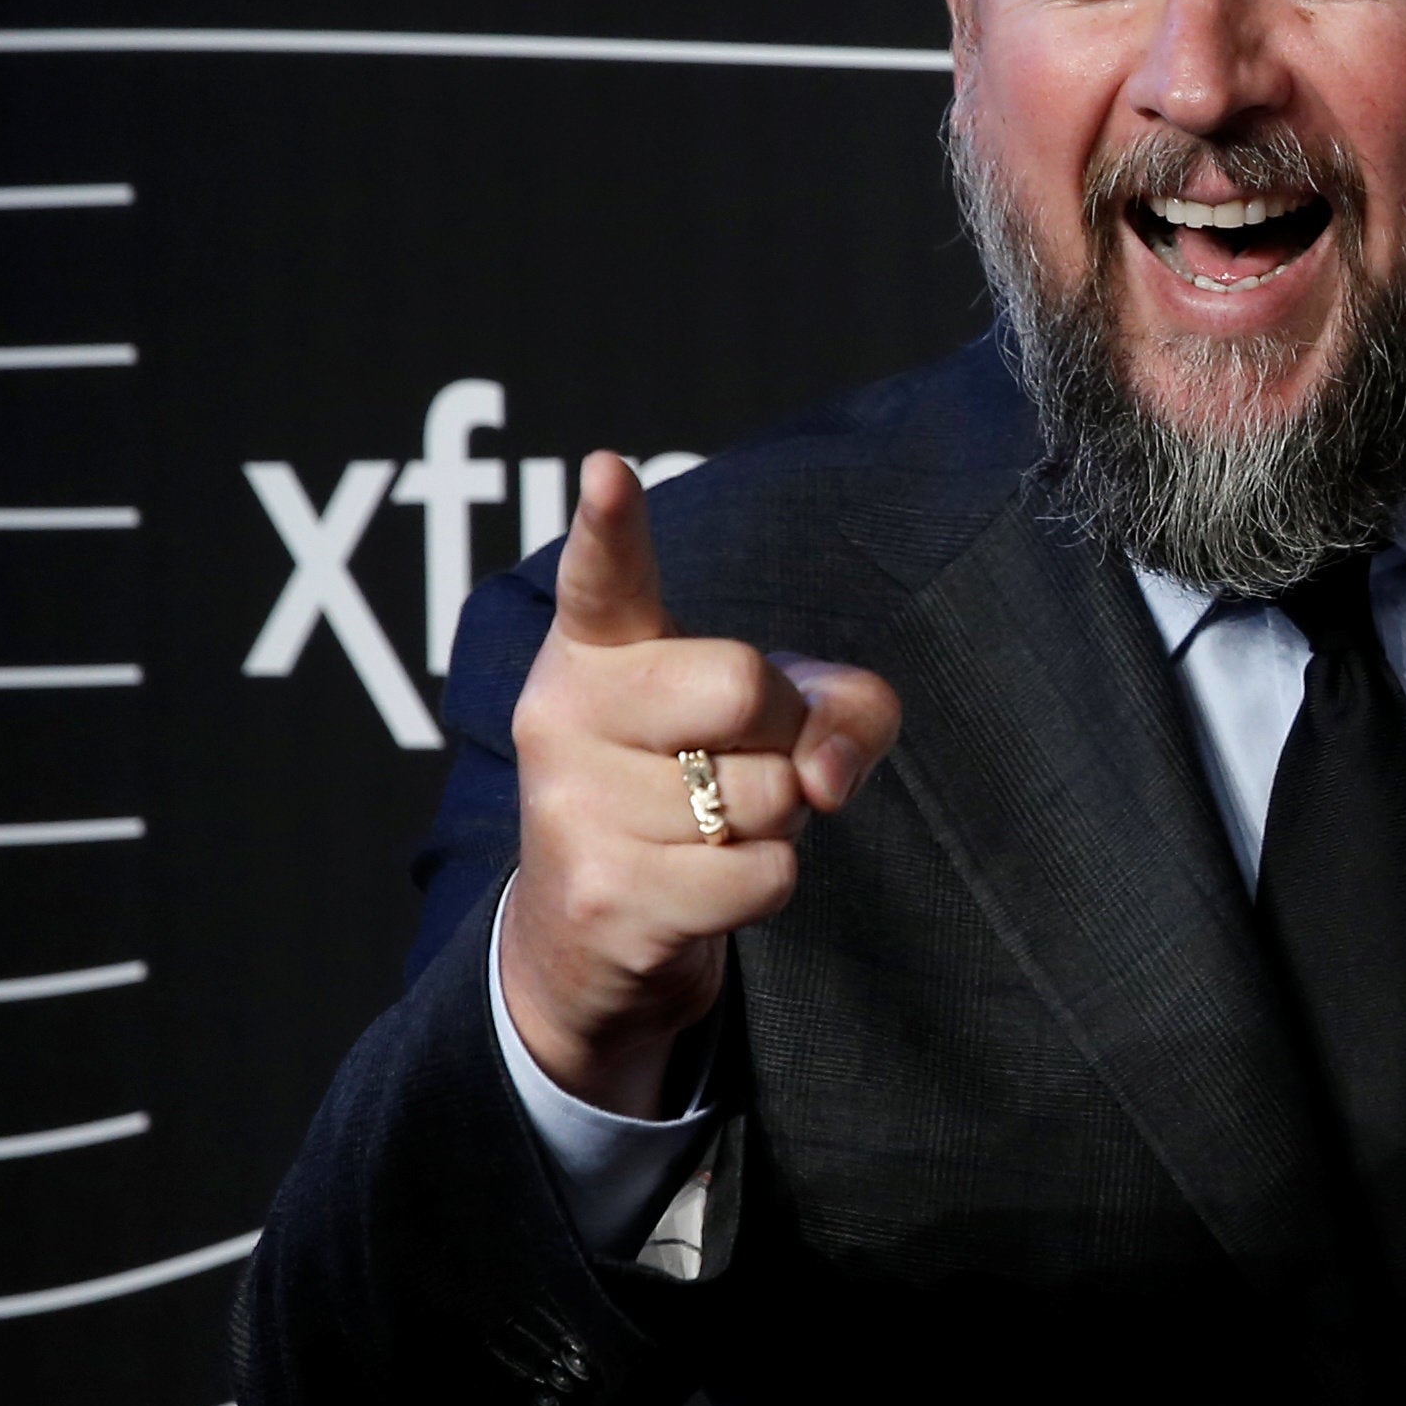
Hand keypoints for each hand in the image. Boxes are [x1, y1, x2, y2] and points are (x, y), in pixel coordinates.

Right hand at [499, 454, 901, 1118]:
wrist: (593, 933)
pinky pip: (765, 875)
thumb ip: (842, 706)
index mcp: (598, 649)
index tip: (607, 471)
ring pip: (768, 794)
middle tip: (738, 758)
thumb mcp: (778, 722)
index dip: (610, 526)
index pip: (604, 577)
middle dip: (783, 728)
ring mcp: (574, 810)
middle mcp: (564, 715)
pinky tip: (705, 885)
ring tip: (707, 828)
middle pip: (744, 684)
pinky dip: (768, 882)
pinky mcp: (606, 899)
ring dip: (775, 822)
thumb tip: (826, 775)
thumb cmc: (696, 788)